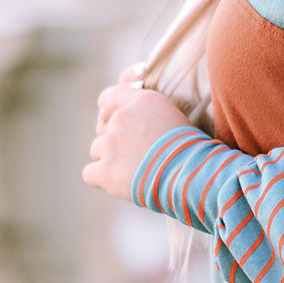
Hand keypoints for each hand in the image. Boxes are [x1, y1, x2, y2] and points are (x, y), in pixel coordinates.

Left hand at [83, 65, 191, 200]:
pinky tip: (120, 184)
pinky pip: (89, 173)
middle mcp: (123, 116)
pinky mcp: (105, 169)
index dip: (109, 111)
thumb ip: (150, 116)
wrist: (194, 176)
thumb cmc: (193, 152)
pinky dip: (102, 179)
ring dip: (111, 161)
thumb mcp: (176, 120)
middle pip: (103, 127)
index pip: (110, 98)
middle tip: (138, 155)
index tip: (116, 124)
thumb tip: (136, 125)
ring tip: (136, 172)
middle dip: (115, 140)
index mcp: (144, 100)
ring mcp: (111, 143)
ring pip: (97, 150)